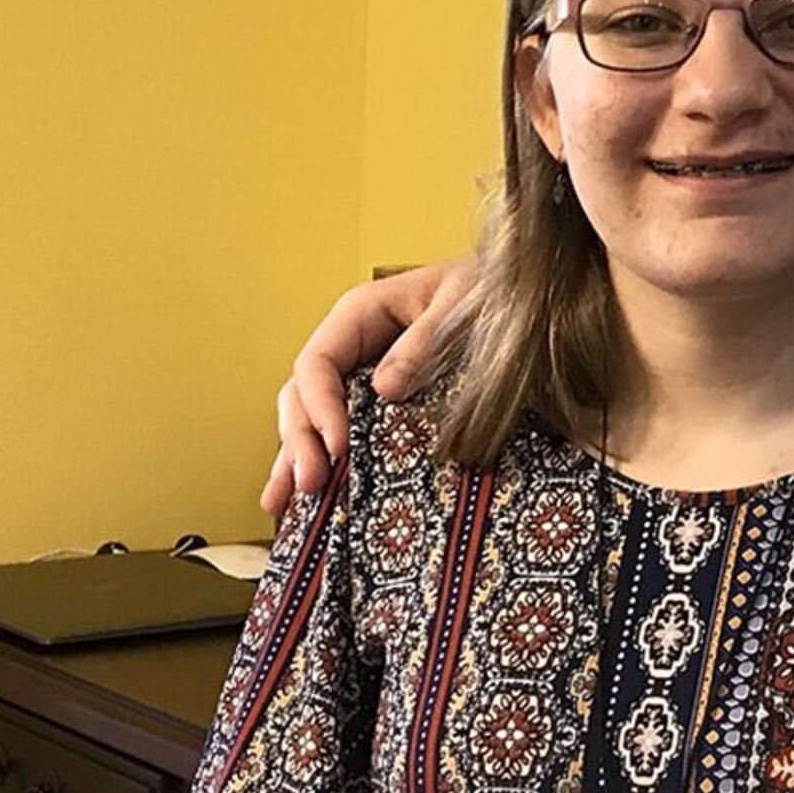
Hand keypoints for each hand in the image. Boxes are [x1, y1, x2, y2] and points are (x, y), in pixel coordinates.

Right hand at [259, 256, 474, 515]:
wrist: (510, 290)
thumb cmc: (483, 287)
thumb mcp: (459, 302)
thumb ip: (423, 341)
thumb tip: (385, 389)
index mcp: (359, 315)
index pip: (318, 364)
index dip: (321, 407)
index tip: (339, 446)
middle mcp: (349, 347)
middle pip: (303, 396)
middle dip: (301, 442)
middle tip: (310, 485)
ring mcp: (357, 377)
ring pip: (309, 420)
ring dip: (295, 461)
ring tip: (283, 505)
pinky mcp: (374, 404)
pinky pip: (337, 432)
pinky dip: (319, 463)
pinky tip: (302, 502)